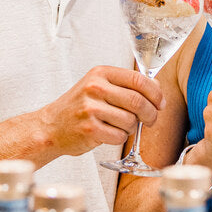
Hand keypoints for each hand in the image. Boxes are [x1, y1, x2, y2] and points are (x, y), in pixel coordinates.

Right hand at [32, 66, 163, 159]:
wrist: (51, 127)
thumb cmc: (79, 107)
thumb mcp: (99, 87)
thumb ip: (126, 85)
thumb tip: (157, 88)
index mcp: (100, 73)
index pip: (138, 79)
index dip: (155, 93)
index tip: (160, 103)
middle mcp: (95, 88)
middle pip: (138, 101)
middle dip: (150, 114)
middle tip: (150, 120)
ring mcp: (91, 108)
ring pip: (130, 121)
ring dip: (132, 128)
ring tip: (121, 126)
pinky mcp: (90, 129)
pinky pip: (120, 136)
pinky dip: (121, 138)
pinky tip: (110, 133)